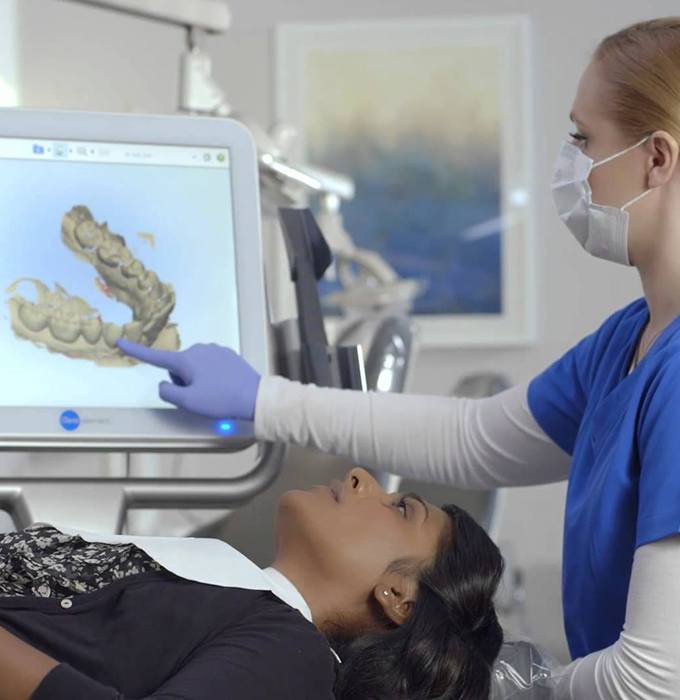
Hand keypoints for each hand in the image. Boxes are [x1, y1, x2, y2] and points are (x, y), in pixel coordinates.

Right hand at [116, 339, 260, 419]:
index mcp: (186, 359)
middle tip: (199, 395)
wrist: (254, 396)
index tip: (120, 342)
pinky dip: (211, 376)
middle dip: (182, 381)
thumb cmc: (220, 399)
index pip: (155, 357)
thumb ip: (167, 393)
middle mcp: (199, 349)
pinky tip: (223, 385)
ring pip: (195, 366)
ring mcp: (215, 350)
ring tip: (214, 392)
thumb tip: (163, 384)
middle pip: (178, 367)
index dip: (136, 351)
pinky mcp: (228, 354)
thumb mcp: (188, 402)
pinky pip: (210, 365)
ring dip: (198, 379)